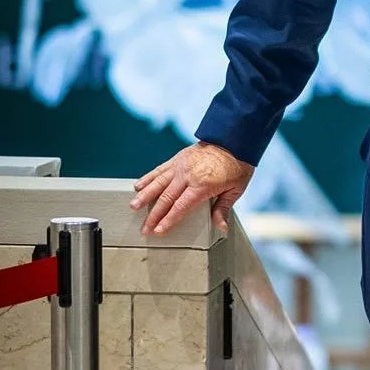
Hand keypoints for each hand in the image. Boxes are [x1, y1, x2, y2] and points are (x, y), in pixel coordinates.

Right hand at [130, 142, 253, 236]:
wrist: (234, 139)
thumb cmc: (237, 165)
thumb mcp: (235, 189)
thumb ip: (223, 209)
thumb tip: (221, 228)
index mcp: (202, 186)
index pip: (180, 207)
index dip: (168, 220)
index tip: (158, 231)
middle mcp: (188, 175)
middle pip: (166, 198)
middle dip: (153, 216)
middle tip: (144, 229)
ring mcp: (181, 165)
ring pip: (158, 183)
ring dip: (144, 196)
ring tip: (133, 207)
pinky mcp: (178, 158)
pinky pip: (160, 169)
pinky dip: (148, 177)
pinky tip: (138, 185)